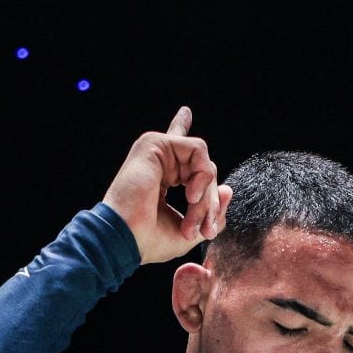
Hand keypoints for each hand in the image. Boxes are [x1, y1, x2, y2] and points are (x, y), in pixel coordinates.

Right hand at [101, 105, 232, 265]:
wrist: (124, 239)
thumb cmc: (149, 240)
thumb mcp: (190, 230)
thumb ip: (210, 211)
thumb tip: (228, 188)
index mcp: (161, 177)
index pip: (178, 152)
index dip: (181, 130)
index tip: (185, 112)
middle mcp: (159, 161)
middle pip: (203, 171)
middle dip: (210, 203)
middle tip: (204, 230)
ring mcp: (156, 151)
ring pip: (204, 164)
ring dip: (206, 195)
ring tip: (194, 215)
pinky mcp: (156, 143)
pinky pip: (198, 150)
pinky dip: (202, 176)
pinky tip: (191, 195)